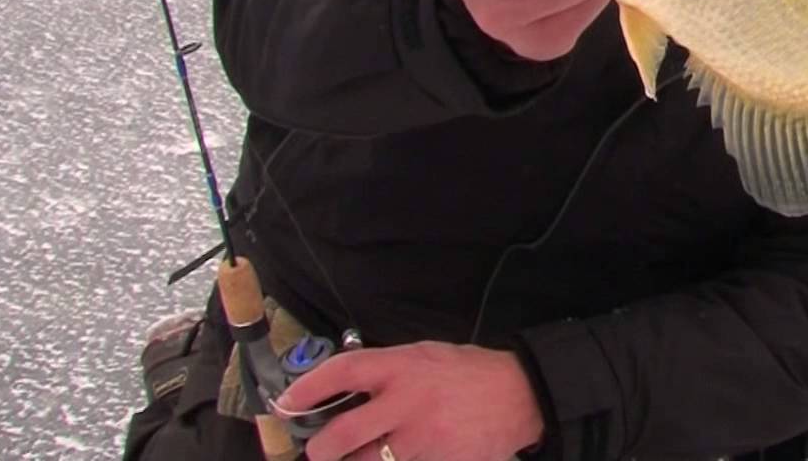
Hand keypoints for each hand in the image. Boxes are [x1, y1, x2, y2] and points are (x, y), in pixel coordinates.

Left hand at [277, 340, 545, 460]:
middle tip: (318, 451)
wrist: (520, 395)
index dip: (307, 389)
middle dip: (320, 450)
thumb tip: (344, 388)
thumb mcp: (426, 355)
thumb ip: (388, 370)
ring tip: (354, 457)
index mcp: (403, 366)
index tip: (286, 403)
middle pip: (343, 436)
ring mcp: (422, 438)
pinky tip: (398, 457)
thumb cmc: (468, 372)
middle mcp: (408, 402)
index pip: (343, 372)